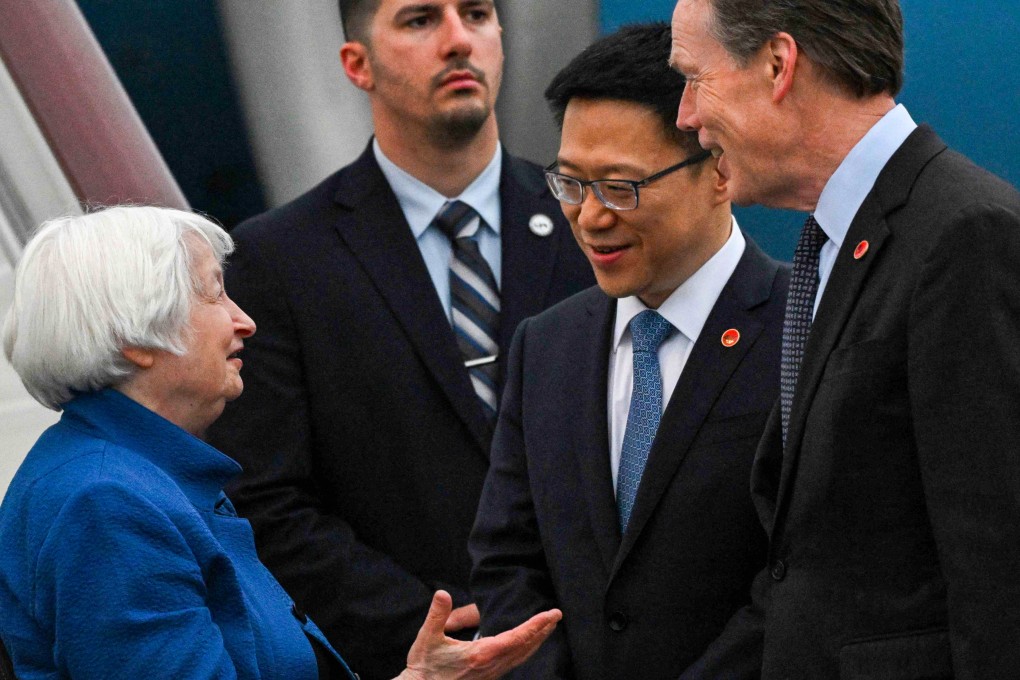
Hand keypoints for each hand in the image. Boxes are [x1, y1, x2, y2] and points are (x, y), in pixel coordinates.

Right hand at [396, 590, 560, 679]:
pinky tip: (527, 646)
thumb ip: (437, 614)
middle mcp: (490, 665)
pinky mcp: (487, 677)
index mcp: (480, 654)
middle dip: (542, 631)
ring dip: (536, 641)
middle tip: (556, 616)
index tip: (551, 614)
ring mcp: (490, 673)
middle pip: (524, 647)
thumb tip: (442, 593)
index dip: (535, 625)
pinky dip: (525, 651)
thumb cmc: (424, 665)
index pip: (516, 637)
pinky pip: (513, 663)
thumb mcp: (428, 637)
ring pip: (521, 657)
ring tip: (548, 628)